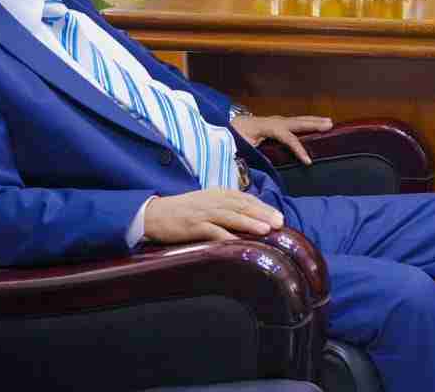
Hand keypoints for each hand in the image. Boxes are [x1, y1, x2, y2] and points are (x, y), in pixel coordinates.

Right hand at [144, 189, 283, 243]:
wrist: (154, 213)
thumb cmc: (184, 210)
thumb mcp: (208, 203)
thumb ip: (227, 207)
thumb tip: (250, 217)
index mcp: (219, 193)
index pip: (246, 199)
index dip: (264, 208)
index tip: (279, 217)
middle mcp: (214, 200)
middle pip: (243, 206)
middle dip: (263, 214)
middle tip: (280, 222)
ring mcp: (204, 213)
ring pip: (231, 216)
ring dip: (249, 223)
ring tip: (266, 229)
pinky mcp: (193, 225)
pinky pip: (212, 231)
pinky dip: (225, 236)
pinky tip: (237, 242)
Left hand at [231, 114, 332, 164]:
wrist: (228, 126)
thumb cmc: (234, 136)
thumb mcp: (239, 146)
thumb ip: (250, 153)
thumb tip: (262, 166)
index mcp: (266, 127)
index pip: (286, 137)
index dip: (298, 148)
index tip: (308, 161)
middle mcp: (274, 121)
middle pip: (297, 122)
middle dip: (313, 124)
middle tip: (329, 125)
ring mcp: (276, 120)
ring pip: (298, 120)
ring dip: (314, 120)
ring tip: (329, 122)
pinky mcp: (277, 123)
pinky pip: (295, 123)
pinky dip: (307, 122)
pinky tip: (316, 124)